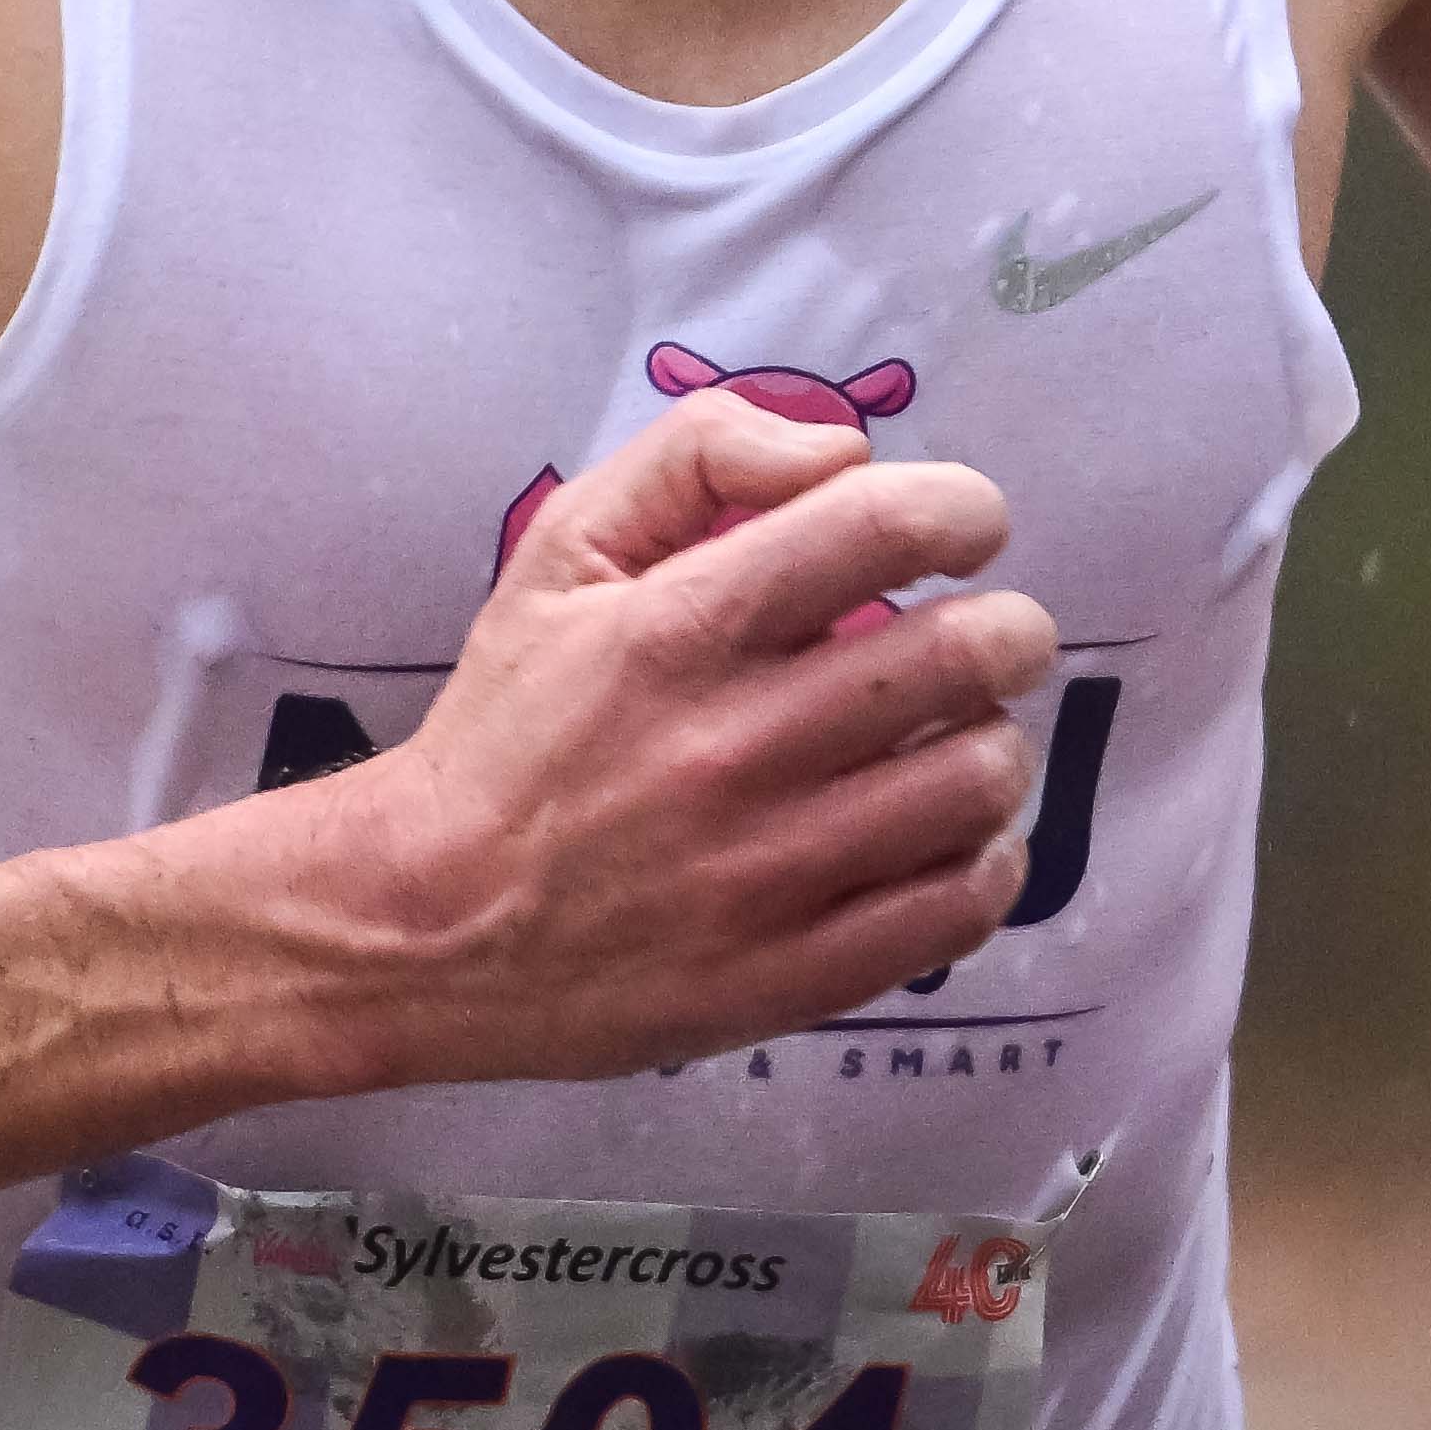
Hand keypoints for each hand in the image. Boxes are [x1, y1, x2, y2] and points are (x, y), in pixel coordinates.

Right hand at [311, 391, 1062, 1084]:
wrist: (422, 922)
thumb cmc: (510, 725)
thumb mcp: (560, 551)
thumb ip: (698, 456)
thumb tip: (843, 453)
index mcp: (680, 628)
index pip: (883, 526)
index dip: (964, 510)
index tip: (965, 531)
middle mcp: (733, 747)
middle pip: (967, 656)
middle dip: (1008, 630)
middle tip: (986, 640)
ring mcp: (767, 874)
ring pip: (978, 783)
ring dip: (992, 746)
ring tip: (953, 743)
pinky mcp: (789, 977)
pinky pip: (958, 909)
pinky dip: (984, 863)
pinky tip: (946, 841)